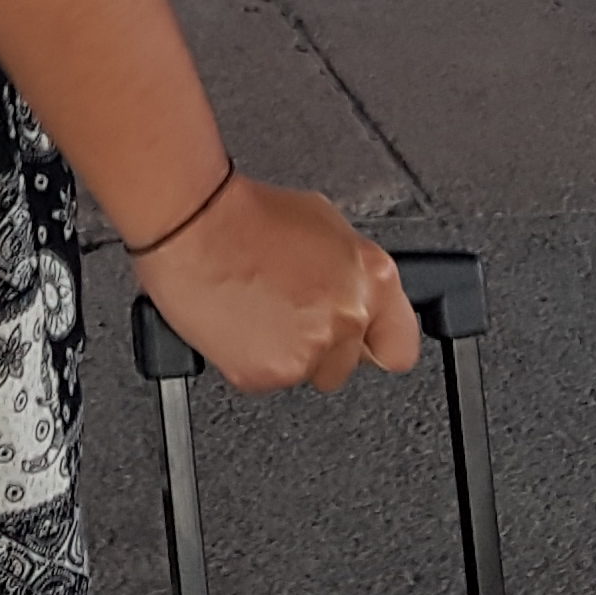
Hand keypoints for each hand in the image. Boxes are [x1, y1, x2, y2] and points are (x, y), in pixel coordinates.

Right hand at [133, 175, 420, 393]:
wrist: (194, 224)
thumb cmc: (249, 216)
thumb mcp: (324, 224)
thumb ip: (352, 271)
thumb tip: (355, 293)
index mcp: (370, 279)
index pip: (401, 345)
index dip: (377, 342)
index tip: (365, 342)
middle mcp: (345, 317)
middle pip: (348, 364)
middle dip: (324, 345)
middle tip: (293, 311)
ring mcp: (307, 350)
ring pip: (307, 373)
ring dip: (288, 352)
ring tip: (261, 309)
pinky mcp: (266, 373)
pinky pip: (269, 379)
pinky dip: (254, 359)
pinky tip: (241, 322)